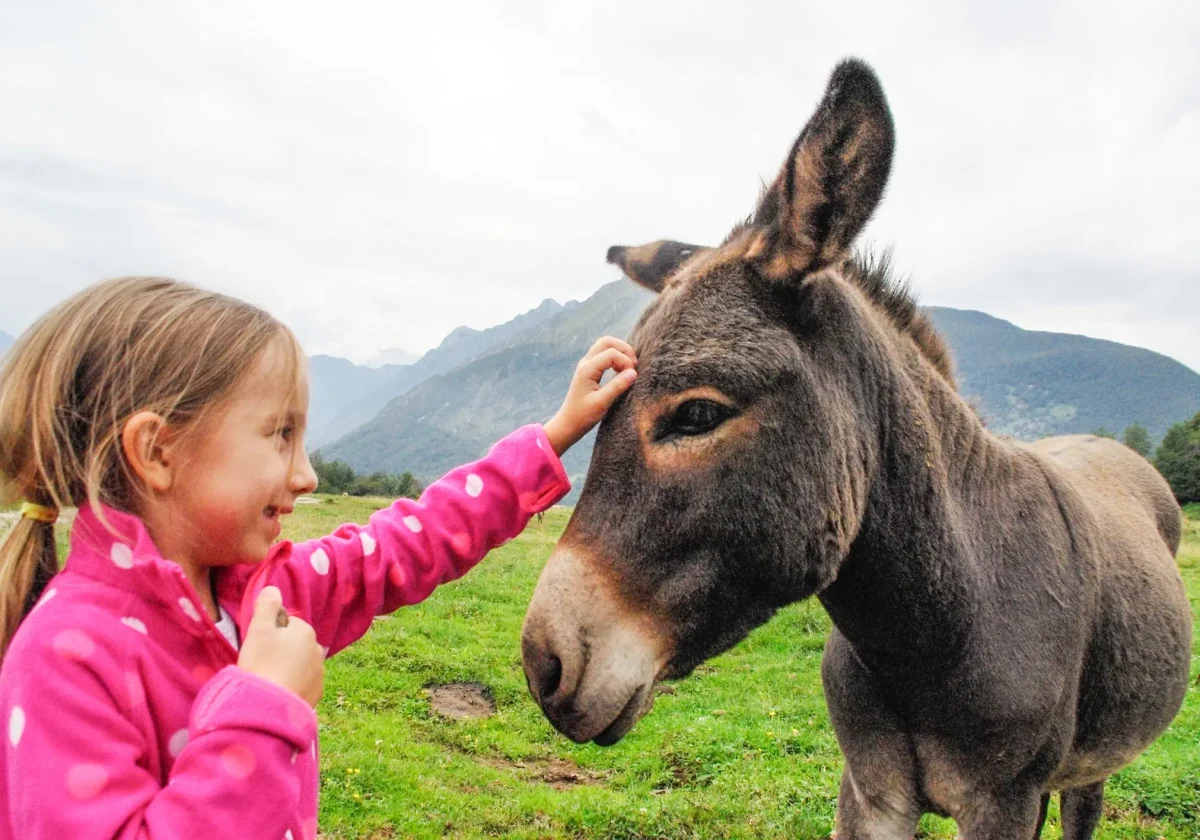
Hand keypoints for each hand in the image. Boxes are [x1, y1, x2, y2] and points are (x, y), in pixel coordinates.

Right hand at [237, 586, 324, 707]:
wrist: (268, 707)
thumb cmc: (261, 664)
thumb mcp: (258, 630)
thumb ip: (267, 606)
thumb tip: (273, 589)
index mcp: (306, 632)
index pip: (286, 625)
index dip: (269, 634)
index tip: (258, 647)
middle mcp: (318, 650)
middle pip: (294, 645)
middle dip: (280, 651)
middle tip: (261, 665)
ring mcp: (319, 674)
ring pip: (299, 664)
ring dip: (287, 669)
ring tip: (268, 681)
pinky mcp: (316, 695)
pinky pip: (302, 684)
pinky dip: (292, 686)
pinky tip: (277, 693)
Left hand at [543, 337, 637, 455]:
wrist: (568, 424)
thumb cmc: (583, 416)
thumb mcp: (602, 402)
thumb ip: (618, 386)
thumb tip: (634, 372)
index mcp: (587, 369)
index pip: (611, 353)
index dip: (626, 361)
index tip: (632, 377)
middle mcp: (586, 363)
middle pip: (607, 341)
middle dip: (624, 349)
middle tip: (633, 366)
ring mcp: (586, 365)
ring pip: (605, 345)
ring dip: (620, 352)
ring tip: (628, 368)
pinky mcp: (589, 370)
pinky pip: (603, 354)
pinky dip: (615, 357)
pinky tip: (620, 371)